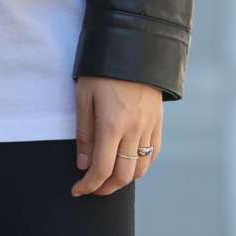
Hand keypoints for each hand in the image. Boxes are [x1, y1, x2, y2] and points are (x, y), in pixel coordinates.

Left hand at [71, 76, 161, 196]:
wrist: (133, 45)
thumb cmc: (101, 70)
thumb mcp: (84, 97)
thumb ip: (84, 134)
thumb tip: (83, 166)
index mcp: (112, 125)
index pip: (102, 170)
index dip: (88, 186)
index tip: (77, 190)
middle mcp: (134, 130)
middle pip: (122, 176)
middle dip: (104, 188)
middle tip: (90, 187)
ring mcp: (149, 127)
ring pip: (139, 169)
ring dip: (123, 180)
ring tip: (107, 177)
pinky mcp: (158, 121)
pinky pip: (152, 154)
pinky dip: (140, 166)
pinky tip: (128, 163)